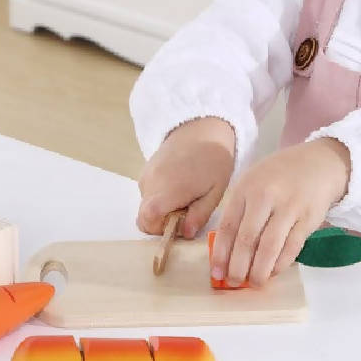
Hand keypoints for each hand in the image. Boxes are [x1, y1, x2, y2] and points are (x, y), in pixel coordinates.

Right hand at [137, 117, 235, 237]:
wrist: (203, 127)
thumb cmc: (214, 160)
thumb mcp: (215, 191)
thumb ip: (199, 215)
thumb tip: (186, 233)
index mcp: (168, 190)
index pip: (147, 220)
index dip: (159, 230)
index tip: (179, 224)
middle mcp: (151, 183)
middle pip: (145, 215)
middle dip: (163, 221)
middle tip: (187, 210)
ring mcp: (146, 174)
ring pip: (147, 204)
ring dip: (162, 208)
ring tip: (186, 194)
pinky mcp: (146, 168)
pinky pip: (148, 192)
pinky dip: (160, 196)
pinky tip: (179, 184)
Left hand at [210, 138, 350, 285]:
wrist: (318, 163)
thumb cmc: (278, 176)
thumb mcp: (253, 182)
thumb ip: (240, 211)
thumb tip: (227, 251)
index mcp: (245, 188)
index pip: (228, 226)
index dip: (221, 253)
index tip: (216, 272)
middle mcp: (265, 197)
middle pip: (247, 239)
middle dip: (238, 266)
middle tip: (233, 282)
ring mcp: (288, 207)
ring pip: (270, 246)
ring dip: (259, 270)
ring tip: (254, 283)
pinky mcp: (308, 218)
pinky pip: (291, 247)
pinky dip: (281, 264)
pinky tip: (273, 272)